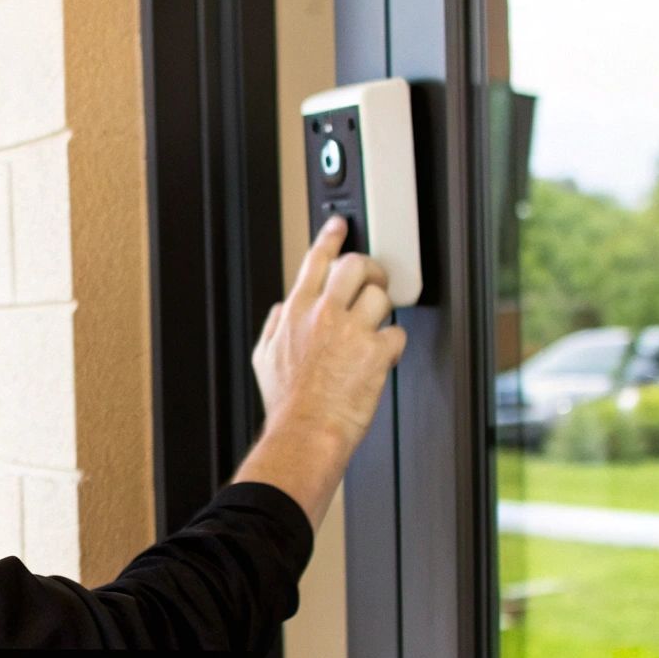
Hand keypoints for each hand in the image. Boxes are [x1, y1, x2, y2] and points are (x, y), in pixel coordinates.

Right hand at [250, 216, 406, 452]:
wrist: (304, 431)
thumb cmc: (286, 403)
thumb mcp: (262, 358)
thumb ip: (274, 326)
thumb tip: (283, 309)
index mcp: (296, 311)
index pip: (316, 260)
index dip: (330, 237)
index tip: (339, 226)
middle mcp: (324, 314)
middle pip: (356, 266)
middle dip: (370, 270)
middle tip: (373, 281)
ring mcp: (352, 331)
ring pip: (380, 297)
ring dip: (381, 311)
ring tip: (375, 328)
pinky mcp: (376, 352)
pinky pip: (396, 335)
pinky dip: (393, 346)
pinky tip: (383, 358)